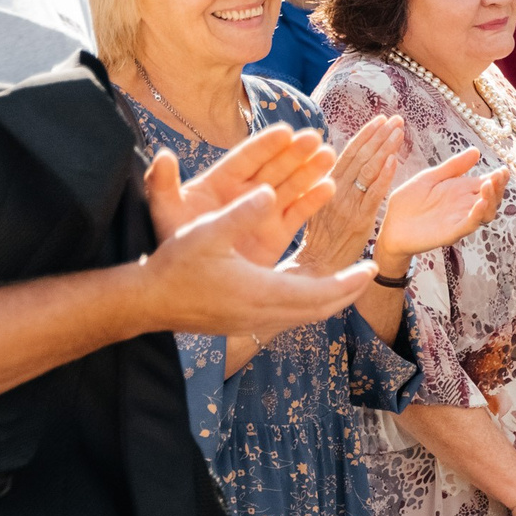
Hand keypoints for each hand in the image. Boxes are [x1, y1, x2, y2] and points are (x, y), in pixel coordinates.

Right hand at [138, 185, 373, 338]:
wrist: (145, 303)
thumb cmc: (175, 266)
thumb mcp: (207, 232)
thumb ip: (241, 213)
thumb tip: (271, 191)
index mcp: (261, 292)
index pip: (319, 293)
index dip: (348, 282)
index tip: (369, 267)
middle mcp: (262, 313)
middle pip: (319, 310)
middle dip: (346, 292)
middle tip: (366, 274)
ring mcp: (252, 322)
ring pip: (304, 316)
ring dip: (328, 299)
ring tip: (345, 281)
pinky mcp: (243, 324)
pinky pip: (288, 317)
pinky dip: (307, 303)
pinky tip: (308, 290)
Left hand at [147, 126, 338, 263]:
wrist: (189, 284)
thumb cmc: (174, 245)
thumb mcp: (166, 212)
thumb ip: (162, 184)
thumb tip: (162, 155)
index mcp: (219, 183)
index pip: (245, 159)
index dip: (265, 145)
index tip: (285, 131)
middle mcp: (244, 194)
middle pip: (274, 168)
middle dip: (295, 153)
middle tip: (314, 139)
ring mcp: (262, 213)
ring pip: (290, 186)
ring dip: (309, 171)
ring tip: (328, 155)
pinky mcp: (277, 234)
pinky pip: (298, 213)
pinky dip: (313, 201)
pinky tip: (328, 187)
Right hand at [294, 117, 404, 274]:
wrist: (317, 267)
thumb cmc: (320, 236)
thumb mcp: (317, 203)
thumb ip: (330, 181)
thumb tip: (341, 157)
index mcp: (324, 183)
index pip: (347, 152)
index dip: (365, 135)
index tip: (380, 119)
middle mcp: (334, 190)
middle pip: (359, 156)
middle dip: (378, 135)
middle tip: (395, 118)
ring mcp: (347, 205)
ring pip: (368, 170)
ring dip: (385, 148)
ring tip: (399, 131)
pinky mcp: (359, 221)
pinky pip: (374, 194)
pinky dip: (384, 176)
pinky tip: (395, 160)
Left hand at [376, 150, 507, 268]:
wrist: (391, 225)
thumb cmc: (408, 202)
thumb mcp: (430, 178)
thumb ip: (452, 167)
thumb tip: (476, 151)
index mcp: (461, 191)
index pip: (487, 184)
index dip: (498, 178)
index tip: (502, 169)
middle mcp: (464, 206)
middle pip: (491, 198)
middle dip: (498, 187)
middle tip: (498, 176)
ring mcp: (459, 219)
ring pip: (485, 213)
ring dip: (491, 200)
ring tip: (488, 186)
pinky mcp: (450, 233)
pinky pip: (469, 225)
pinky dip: (477, 215)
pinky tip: (480, 204)